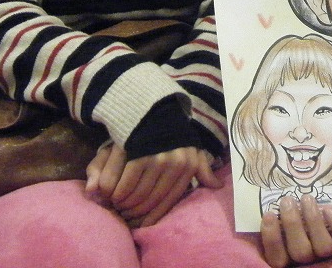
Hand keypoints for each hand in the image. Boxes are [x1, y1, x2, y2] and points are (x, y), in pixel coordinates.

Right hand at [85, 143, 220, 226]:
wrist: (156, 107)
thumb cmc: (174, 133)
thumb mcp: (192, 148)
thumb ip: (202, 169)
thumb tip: (218, 187)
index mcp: (188, 166)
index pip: (170, 201)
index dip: (154, 215)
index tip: (143, 224)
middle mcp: (175, 164)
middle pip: (152, 200)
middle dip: (137, 213)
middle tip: (126, 216)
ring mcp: (157, 159)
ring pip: (138, 195)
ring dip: (126, 205)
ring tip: (119, 207)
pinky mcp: (139, 154)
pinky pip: (126, 184)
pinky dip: (118, 193)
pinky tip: (113, 195)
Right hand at [260, 194, 331, 267]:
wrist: (327, 230)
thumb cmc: (297, 227)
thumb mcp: (284, 229)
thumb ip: (277, 225)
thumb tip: (266, 210)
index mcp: (291, 261)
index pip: (278, 260)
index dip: (272, 239)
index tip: (268, 214)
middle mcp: (310, 263)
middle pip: (301, 252)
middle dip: (292, 223)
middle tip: (287, 200)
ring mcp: (331, 256)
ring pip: (323, 246)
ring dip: (313, 219)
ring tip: (306, 198)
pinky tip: (328, 209)